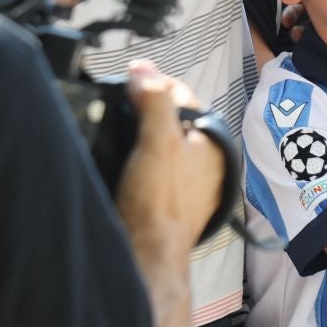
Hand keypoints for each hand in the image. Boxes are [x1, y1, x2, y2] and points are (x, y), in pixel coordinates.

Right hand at [115, 62, 225, 252]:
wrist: (148, 254)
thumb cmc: (159, 203)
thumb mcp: (159, 141)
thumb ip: (155, 102)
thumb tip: (143, 72)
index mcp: (212, 141)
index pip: (181, 94)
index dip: (152, 81)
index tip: (128, 77)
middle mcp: (205, 160)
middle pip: (170, 117)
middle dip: (144, 105)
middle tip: (118, 99)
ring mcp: (187, 180)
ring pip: (160, 140)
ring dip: (138, 130)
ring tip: (114, 124)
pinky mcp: (167, 198)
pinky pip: (152, 164)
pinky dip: (136, 155)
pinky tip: (119, 157)